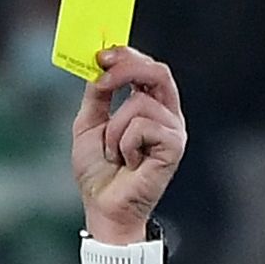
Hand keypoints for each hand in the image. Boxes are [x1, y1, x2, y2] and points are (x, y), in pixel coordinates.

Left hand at [72, 46, 184, 244]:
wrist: (103, 208)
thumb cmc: (99, 172)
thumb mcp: (89, 124)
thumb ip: (97, 95)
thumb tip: (100, 66)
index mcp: (150, 106)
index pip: (147, 67)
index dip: (126, 55)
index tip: (101, 56)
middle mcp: (167, 115)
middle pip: (157, 71)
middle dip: (127, 69)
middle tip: (103, 79)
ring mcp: (174, 131)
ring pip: (140, 104)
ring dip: (115, 129)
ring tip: (115, 154)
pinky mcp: (175, 147)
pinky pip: (143, 126)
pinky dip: (125, 144)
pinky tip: (129, 163)